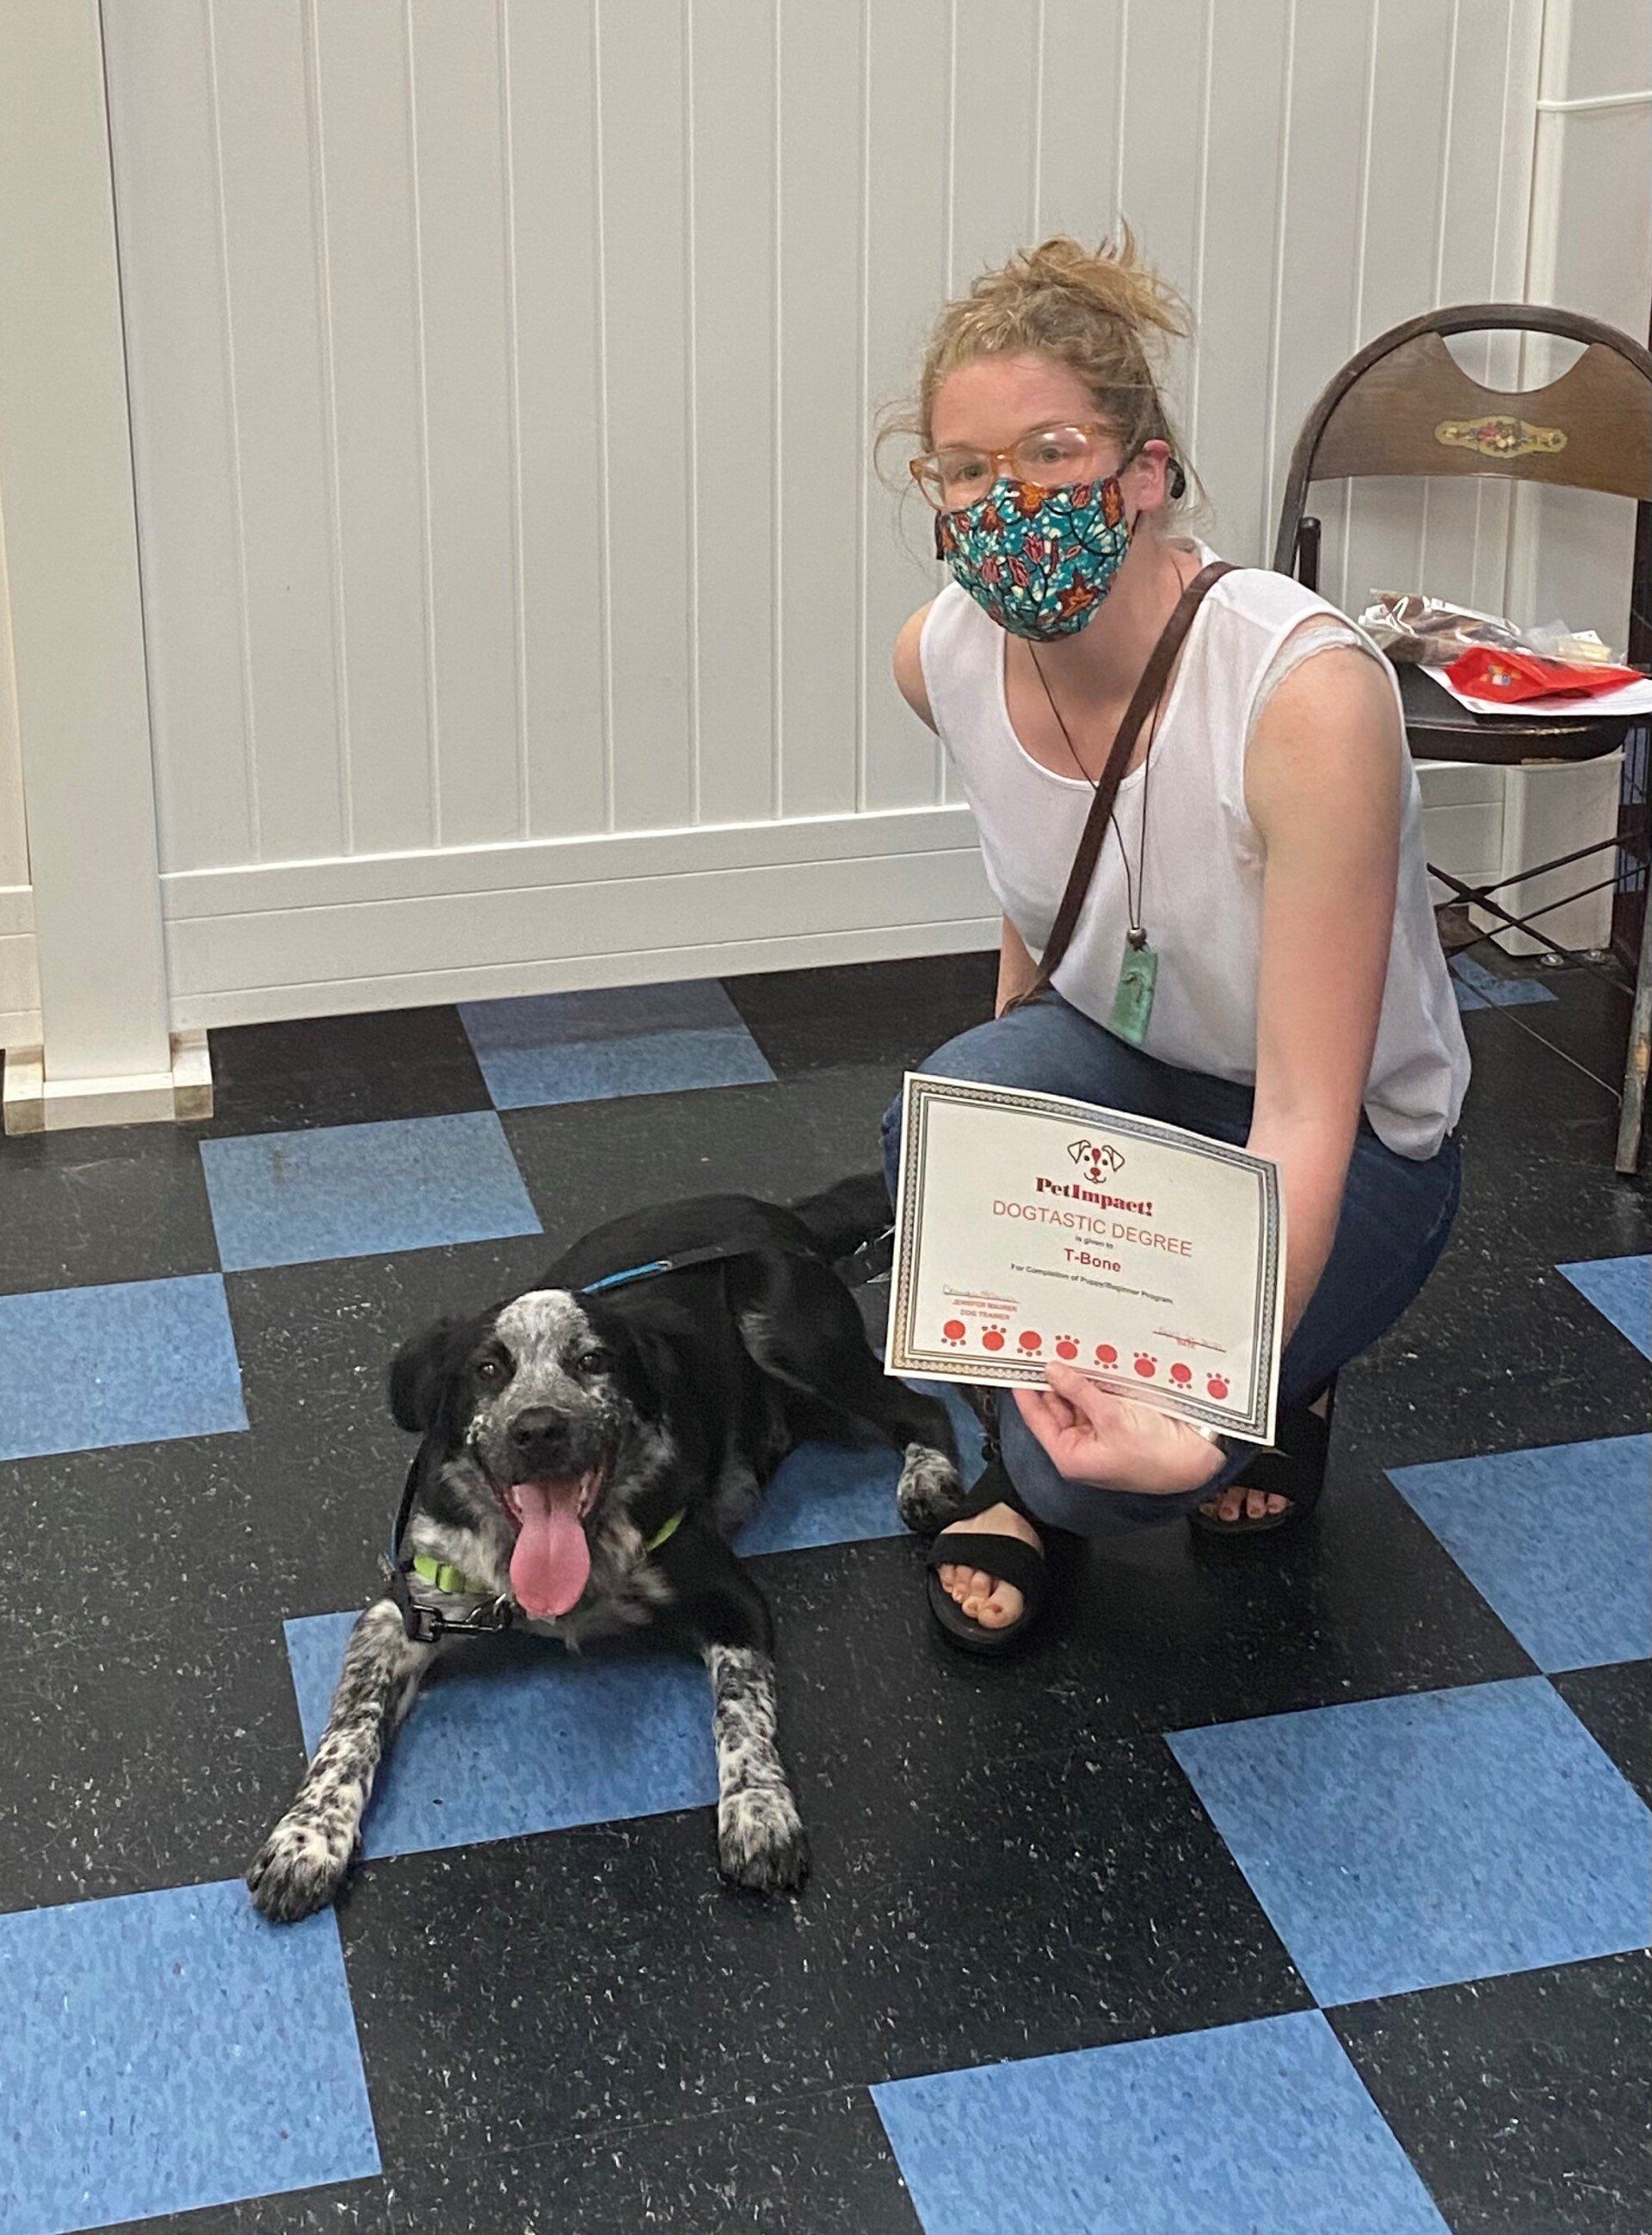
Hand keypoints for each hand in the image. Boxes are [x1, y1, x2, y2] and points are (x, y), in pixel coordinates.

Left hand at [1014, 1361, 1228, 1497]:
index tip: (1014, 1362)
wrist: (1197, 1459)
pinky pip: (1097, 1397)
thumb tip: (1053, 1370)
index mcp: (1070, 1455)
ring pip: (1077, 1398)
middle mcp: (1081, 1446)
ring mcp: (1099, 1433)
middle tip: (1044, 1344)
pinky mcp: (1116, 1422)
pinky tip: (1092, 1358)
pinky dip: (1095, 1379)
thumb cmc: (1156, 1454)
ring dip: (1075, 1375)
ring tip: (1066, 1345)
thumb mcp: (1112, 1417)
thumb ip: (1079, 1391)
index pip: (1036, 1417)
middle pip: (1056, 1404)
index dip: (1025, 1389)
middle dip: (1053, 1376)